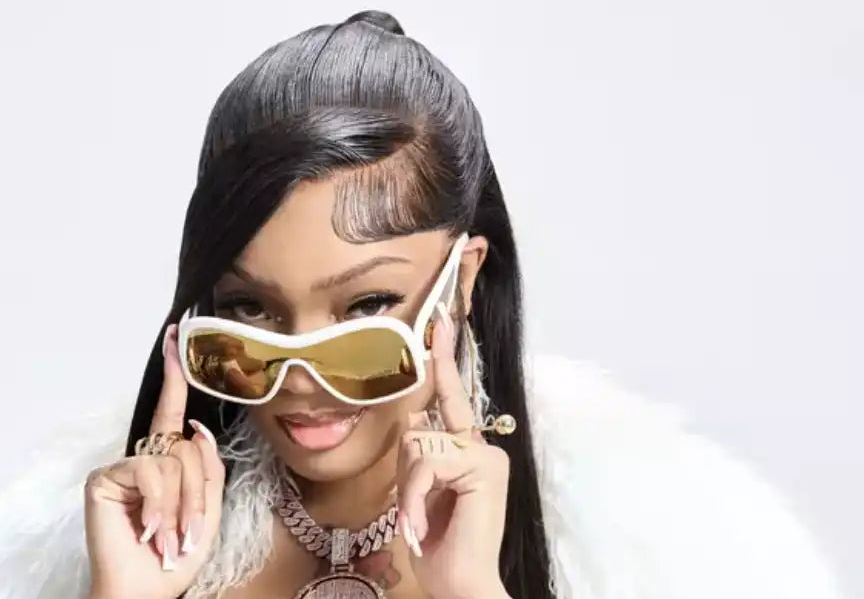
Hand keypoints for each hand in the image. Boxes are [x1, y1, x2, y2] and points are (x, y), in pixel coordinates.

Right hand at [83, 324, 225, 598]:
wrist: (147, 590)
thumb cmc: (175, 558)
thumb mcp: (207, 512)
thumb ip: (207, 469)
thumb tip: (197, 429)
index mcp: (167, 464)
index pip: (172, 415)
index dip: (174, 376)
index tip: (174, 338)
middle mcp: (143, 459)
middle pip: (188, 448)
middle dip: (196, 495)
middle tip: (188, 535)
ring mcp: (122, 467)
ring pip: (172, 461)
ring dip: (179, 508)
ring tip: (168, 539)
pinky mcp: (104, 478)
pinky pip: (149, 471)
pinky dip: (157, 505)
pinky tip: (147, 530)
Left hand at [397, 305, 511, 598]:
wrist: (460, 583)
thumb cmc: (438, 545)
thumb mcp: (418, 492)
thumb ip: (419, 454)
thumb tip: (413, 417)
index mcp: (468, 451)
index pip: (452, 398)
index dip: (443, 358)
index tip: (439, 320)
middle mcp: (482, 447)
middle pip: (419, 426)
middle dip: (405, 470)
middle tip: (414, 511)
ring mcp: (486, 456)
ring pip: (418, 444)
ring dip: (407, 490)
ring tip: (416, 522)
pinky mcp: (483, 467)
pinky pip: (425, 463)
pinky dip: (412, 497)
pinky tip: (418, 525)